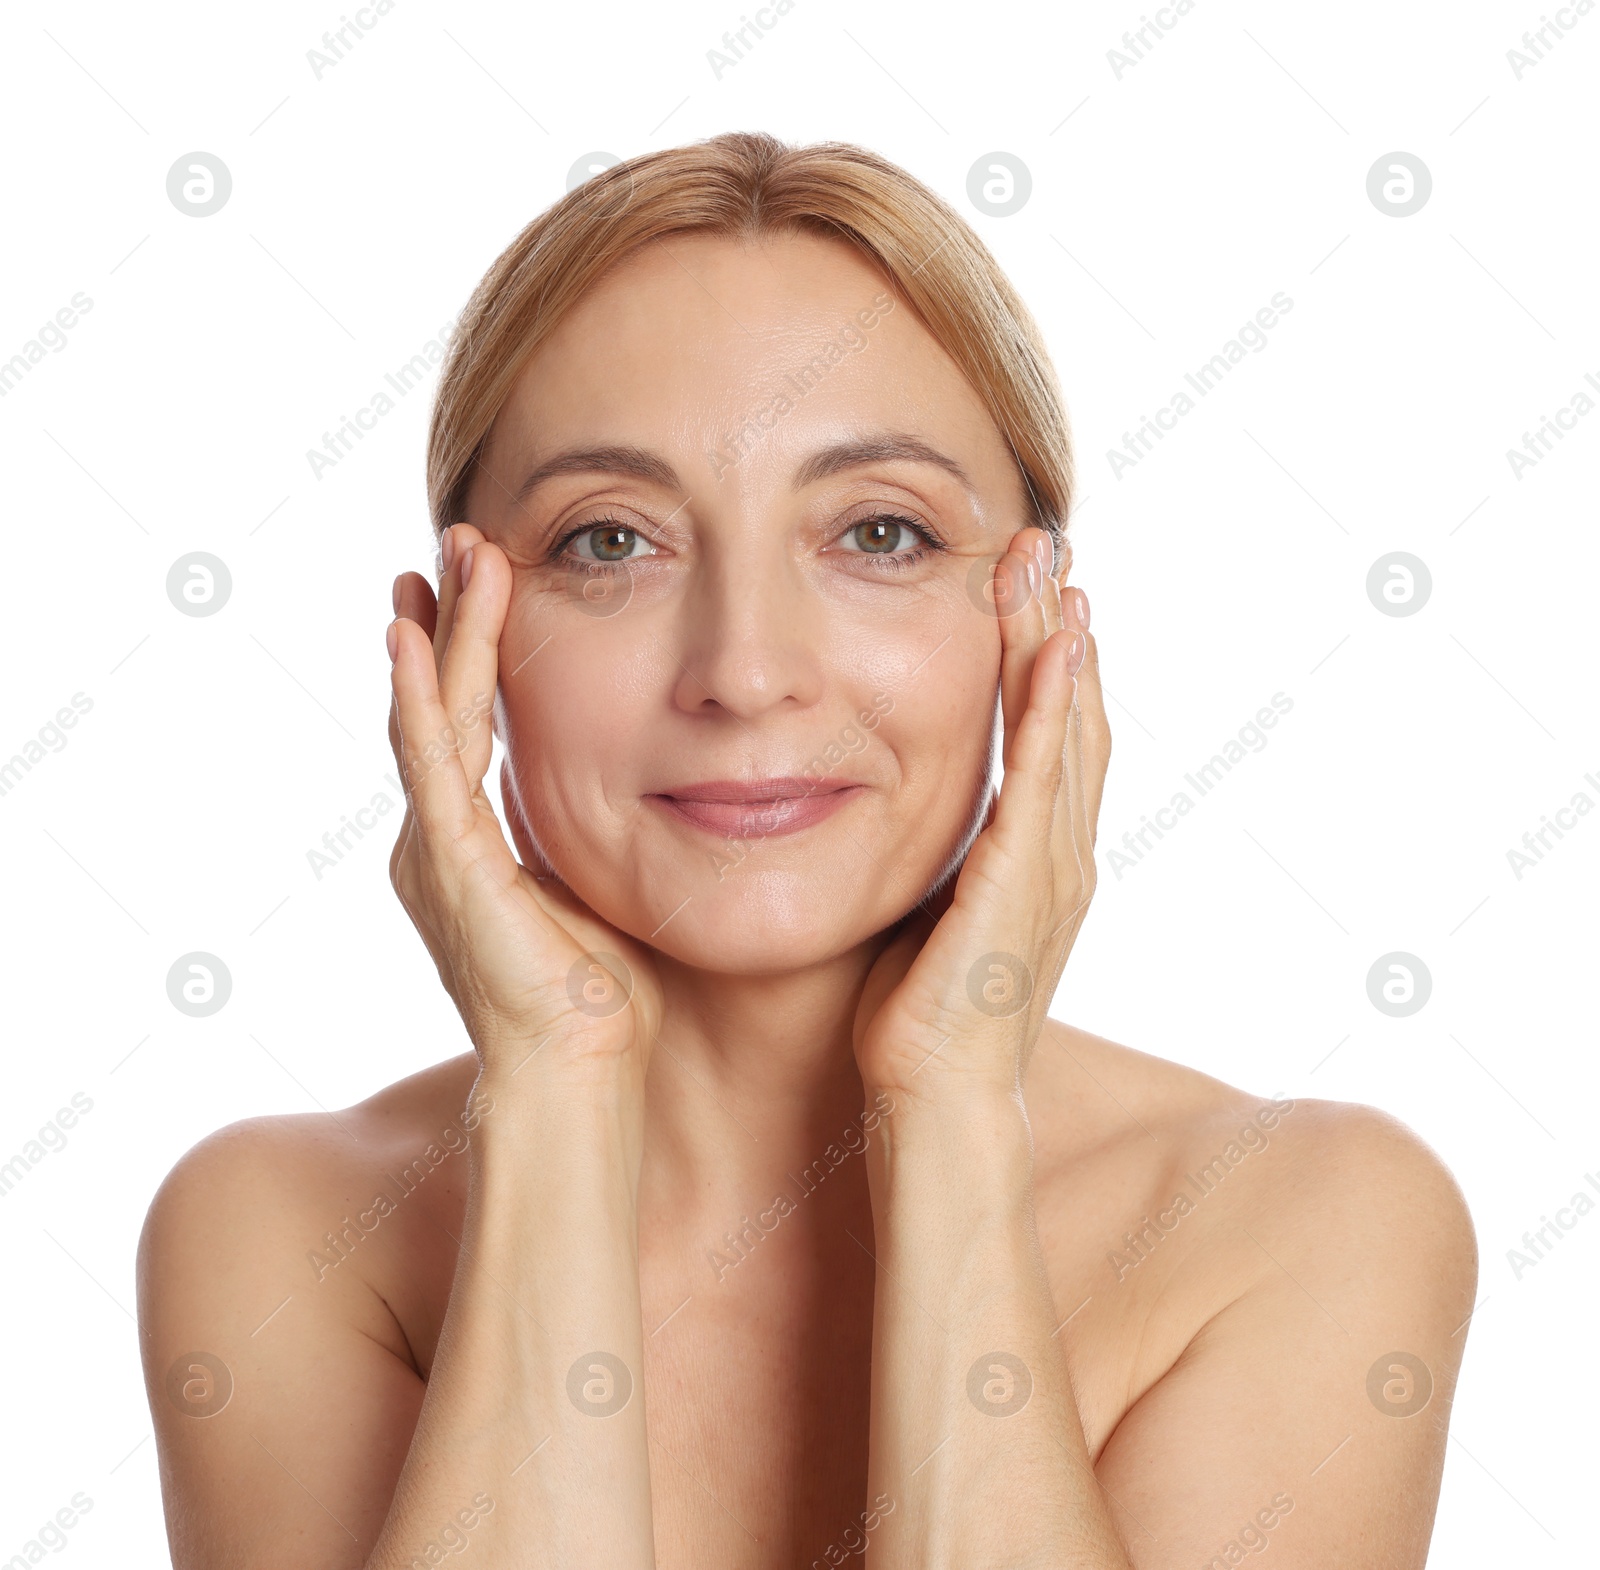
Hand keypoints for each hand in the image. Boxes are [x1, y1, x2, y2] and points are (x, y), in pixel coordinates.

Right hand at [387, 523, 661, 1084]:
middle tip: (458, 541)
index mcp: (472, 847)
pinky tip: (405, 636)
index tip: (482, 586)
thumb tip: (636, 787)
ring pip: (430, 716)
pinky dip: (414, 696)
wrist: (580, 1076)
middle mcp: (438, 841)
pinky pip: (427, 764)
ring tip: (447, 555)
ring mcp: (435, 851)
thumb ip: (590, 836)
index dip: (472, 653)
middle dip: (449, 621)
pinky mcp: (447, 865)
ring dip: (441, 634)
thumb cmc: (603, 1002)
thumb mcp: (597, 889)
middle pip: (438, 705)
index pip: (468, 726)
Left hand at [852, 526, 1109, 1103]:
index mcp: (1037, 856)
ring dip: (1060, 644)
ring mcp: (1055, 867)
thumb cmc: (919, 1017)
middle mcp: (1062, 852)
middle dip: (1058, 627)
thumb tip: (895, 805)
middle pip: (1073, 714)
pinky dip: (1057, 709)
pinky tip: (1056, 648)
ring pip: (1070, 730)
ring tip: (1051, 567)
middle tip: (1045, 546)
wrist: (934, 1100)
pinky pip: (1048, 779)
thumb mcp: (931, 910)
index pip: (1050, 734)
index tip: (1026, 588)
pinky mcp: (1028, 884)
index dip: (1045, 658)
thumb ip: (940, 854)